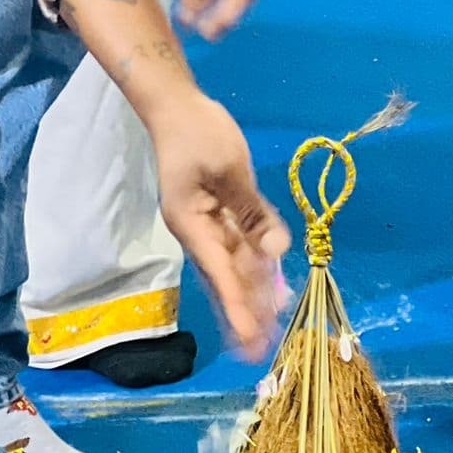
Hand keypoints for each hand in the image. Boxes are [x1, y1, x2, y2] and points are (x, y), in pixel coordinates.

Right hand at [150, 92, 290, 359]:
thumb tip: (276, 249)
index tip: (250, 338)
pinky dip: (256, 263)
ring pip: (234, 264)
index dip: (239, 307)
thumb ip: (253, 211)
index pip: (221, 274)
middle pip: (226, 277)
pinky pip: (239, 243)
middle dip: (245, 311)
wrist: (177, 105)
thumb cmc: (198, 133)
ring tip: (274, 322)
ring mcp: (208, 222)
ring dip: (254, 291)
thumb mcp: (228, 168)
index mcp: (192, 224)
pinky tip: (272, 280)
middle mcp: (198, 231)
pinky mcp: (219, 211)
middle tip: (264, 347)